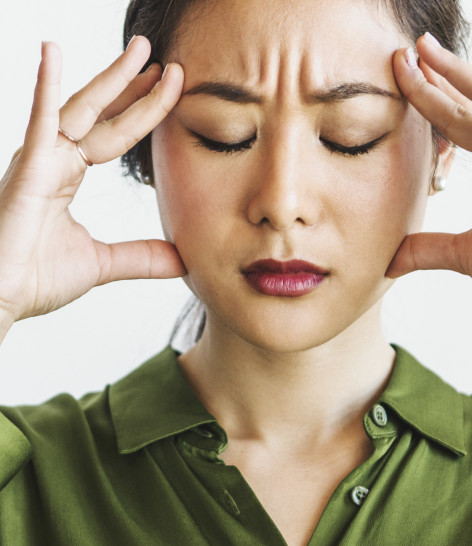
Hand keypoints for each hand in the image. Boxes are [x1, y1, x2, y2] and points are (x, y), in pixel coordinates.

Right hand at [0, 37, 185, 334]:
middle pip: (102, 114)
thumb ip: (141, 256)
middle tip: (165, 61)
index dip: (141, 112)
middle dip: (134, 86)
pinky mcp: (26, 170)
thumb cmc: (37, 278)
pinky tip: (53, 52)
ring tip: (141, 50)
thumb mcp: (103, 263)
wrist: (4, 299)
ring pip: (81, 109)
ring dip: (111, 78)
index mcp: (68, 175)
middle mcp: (54, 159)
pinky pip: (39, 122)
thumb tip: (183, 260)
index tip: (168, 89)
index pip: (114, 135)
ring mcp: (39, 160)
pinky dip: (46, 88)